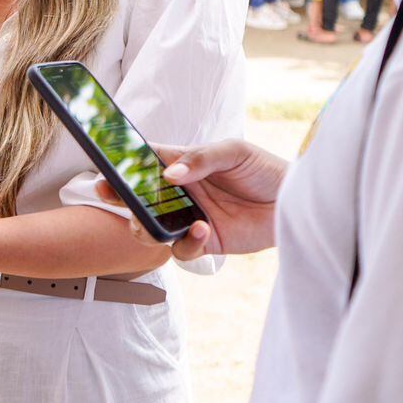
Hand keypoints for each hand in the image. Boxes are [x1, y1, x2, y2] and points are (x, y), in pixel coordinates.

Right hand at [95, 139, 287, 261]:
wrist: (296, 201)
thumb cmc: (265, 169)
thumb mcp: (234, 152)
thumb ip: (200, 158)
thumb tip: (168, 175)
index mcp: (182, 164)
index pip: (145, 160)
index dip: (122, 162)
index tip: (105, 164)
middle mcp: (180, 192)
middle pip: (138, 196)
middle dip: (118, 196)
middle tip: (106, 192)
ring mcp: (189, 217)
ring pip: (151, 227)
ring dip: (144, 225)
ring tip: (151, 221)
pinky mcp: (206, 242)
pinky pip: (182, 249)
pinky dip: (186, 243)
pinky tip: (201, 229)